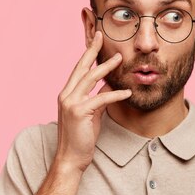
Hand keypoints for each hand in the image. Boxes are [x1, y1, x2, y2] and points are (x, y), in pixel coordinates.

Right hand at [54, 31, 131, 172]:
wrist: (71, 157)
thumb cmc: (82, 137)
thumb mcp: (91, 113)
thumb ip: (98, 98)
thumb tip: (110, 85)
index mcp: (67, 94)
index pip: (78, 70)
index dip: (87, 54)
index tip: (96, 40)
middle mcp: (66, 95)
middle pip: (81, 68)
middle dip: (92, 51)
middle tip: (102, 36)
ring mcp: (71, 103)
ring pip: (90, 79)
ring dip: (106, 68)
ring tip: (120, 59)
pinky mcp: (79, 113)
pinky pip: (101, 99)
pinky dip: (115, 94)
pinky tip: (127, 91)